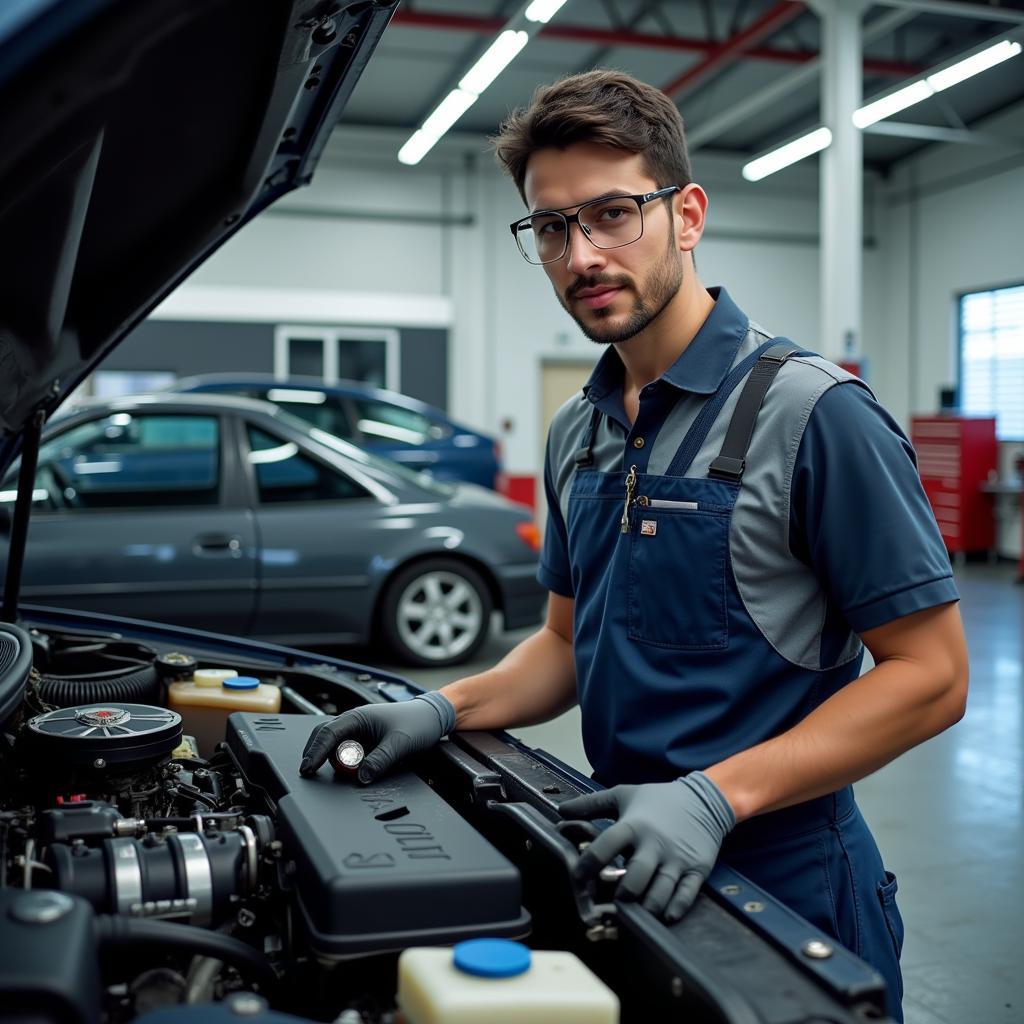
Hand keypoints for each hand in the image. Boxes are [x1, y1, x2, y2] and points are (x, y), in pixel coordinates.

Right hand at [299, 692, 455, 781]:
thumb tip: (361, 777)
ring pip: (334, 745)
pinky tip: (351, 769)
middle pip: (324, 737)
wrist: (433, 717)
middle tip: (309, 772)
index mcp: (358, 716)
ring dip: (333, 759)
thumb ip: (380, 760)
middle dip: (314, 754)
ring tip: (346, 772)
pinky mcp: (364, 739)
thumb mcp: (400, 743)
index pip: (328, 734)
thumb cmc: (418, 722)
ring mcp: (359, 730)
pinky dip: (344, 760)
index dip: (314, 752)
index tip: (307, 768)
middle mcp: (355, 722)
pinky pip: (347, 751)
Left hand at [559, 771, 734, 922]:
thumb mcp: (623, 794)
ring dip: (645, 908)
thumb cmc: (659, 799)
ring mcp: (677, 859)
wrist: (704, 799)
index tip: (577, 880)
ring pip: (660, 893)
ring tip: (635, 915)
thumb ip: (591, 804)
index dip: (588, 866)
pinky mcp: (697, 870)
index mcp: (633, 825)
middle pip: (635, 878)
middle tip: (612, 905)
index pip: (605, 847)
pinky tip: (664, 914)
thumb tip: (561, 810)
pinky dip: (674, 909)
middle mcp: (654, 844)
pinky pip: (686, 896)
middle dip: (621, 896)